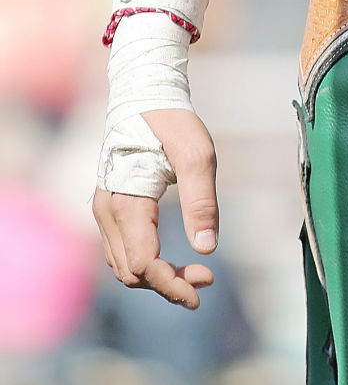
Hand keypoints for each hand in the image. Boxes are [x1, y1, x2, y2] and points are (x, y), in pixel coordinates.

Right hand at [92, 109, 218, 308]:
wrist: (144, 99)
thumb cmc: (173, 124)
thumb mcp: (198, 156)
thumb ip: (202, 201)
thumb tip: (206, 248)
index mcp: (126, 201)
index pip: (143, 263)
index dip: (172, 283)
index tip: (205, 286)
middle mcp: (107, 212)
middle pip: (132, 272)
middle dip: (168, 284)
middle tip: (205, 281)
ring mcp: (104, 212)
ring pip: (124, 266)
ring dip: (157, 278)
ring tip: (195, 274)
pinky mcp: (110, 210)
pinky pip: (122, 252)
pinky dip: (146, 265)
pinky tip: (173, 261)